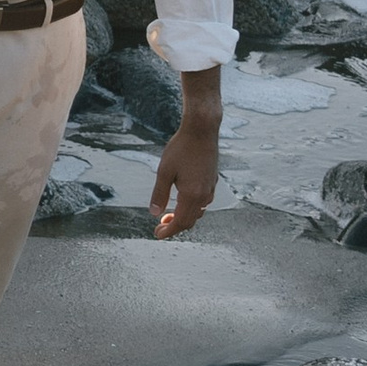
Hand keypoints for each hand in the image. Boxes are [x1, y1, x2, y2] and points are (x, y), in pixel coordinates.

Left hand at [150, 115, 219, 236]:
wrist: (202, 131)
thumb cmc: (182, 148)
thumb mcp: (164, 171)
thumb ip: (159, 194)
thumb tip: (154, 213)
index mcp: (192, 195)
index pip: (181, 222)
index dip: (169, 231)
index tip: (158, 234)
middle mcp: (204, 195)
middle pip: (190, 220)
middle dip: (175, 226)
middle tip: (160, 226)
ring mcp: (210, 189)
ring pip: (197, 212)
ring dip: (183, 217)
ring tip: (168, 214)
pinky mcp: (212, 181)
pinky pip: (202, 203)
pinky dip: (191, 208)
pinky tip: (182, 201)